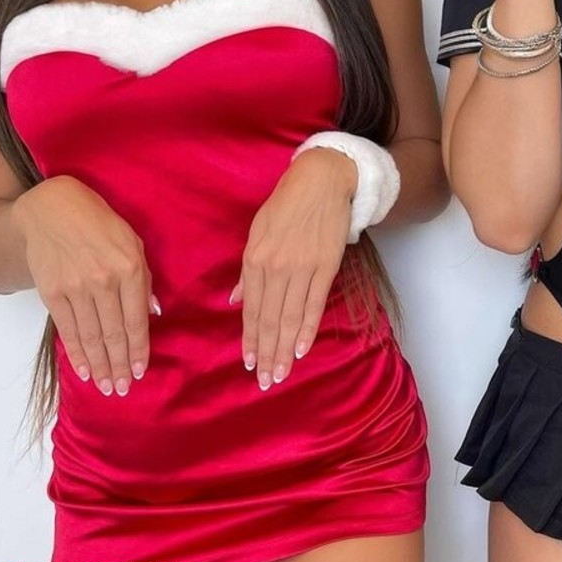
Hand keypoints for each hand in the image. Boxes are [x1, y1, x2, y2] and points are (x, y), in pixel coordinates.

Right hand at [13, 176, 157, 397]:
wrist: (52, 209)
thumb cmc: (100, 223)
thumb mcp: (133, 241)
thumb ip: (144, 279)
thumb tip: (153, 314)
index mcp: (130, 267)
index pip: (136, 320)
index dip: (138, 349)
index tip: (140, 371)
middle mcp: (104, 280)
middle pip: (113, 334)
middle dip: (119, 366)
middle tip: (123, 389)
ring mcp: (75, 288)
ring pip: (91, 337)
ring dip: (100, 366)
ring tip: (107, 387)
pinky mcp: (52, 293)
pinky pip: (67, 330)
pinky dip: (77, 353)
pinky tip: (84, 370)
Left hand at [229, 148, 355, 389]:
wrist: (321, 180)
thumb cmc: (286, 203)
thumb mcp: (257, 231)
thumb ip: (248, 270)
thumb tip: (236, 301)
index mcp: (255, 258)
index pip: (251, 309)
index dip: (250, 339)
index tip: (249, 363)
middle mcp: (276, 266)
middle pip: (270, 319)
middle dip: (266, 353)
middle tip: (266, 381)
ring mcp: (302, 267)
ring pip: (291, 317)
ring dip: (285, 349)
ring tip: (281, 373)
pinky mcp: (325, 266)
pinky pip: (314, 304)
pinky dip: (308, 329)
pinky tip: (302, 349)